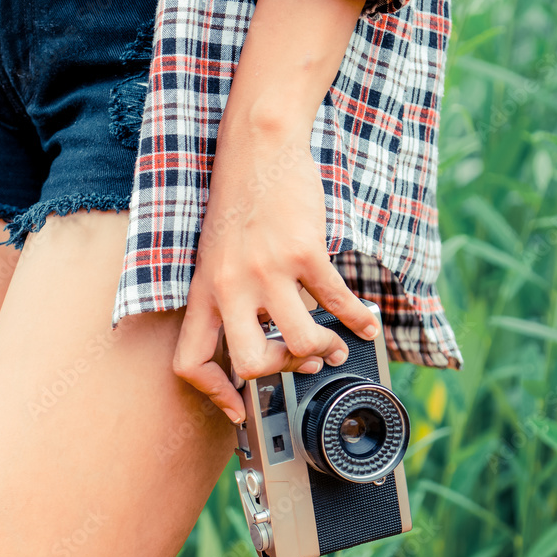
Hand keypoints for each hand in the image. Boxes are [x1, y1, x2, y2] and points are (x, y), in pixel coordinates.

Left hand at [172, 117, 379, 423]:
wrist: (256, 148)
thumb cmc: (238, 201)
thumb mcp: (216, 255)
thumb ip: (227, 296)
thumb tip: (256, 337)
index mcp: (203, 291)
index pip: (190, 361)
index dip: (213, 394)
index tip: (239, 408)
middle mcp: (230, 286)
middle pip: (249, 364)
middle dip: (280, 375)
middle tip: (298, 364)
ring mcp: (266, 270)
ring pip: (299, 342)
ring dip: (325, 350)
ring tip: (336, 345)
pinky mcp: (302, 252)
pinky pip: (336, 302)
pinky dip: (358, 320)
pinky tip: (365, 321)